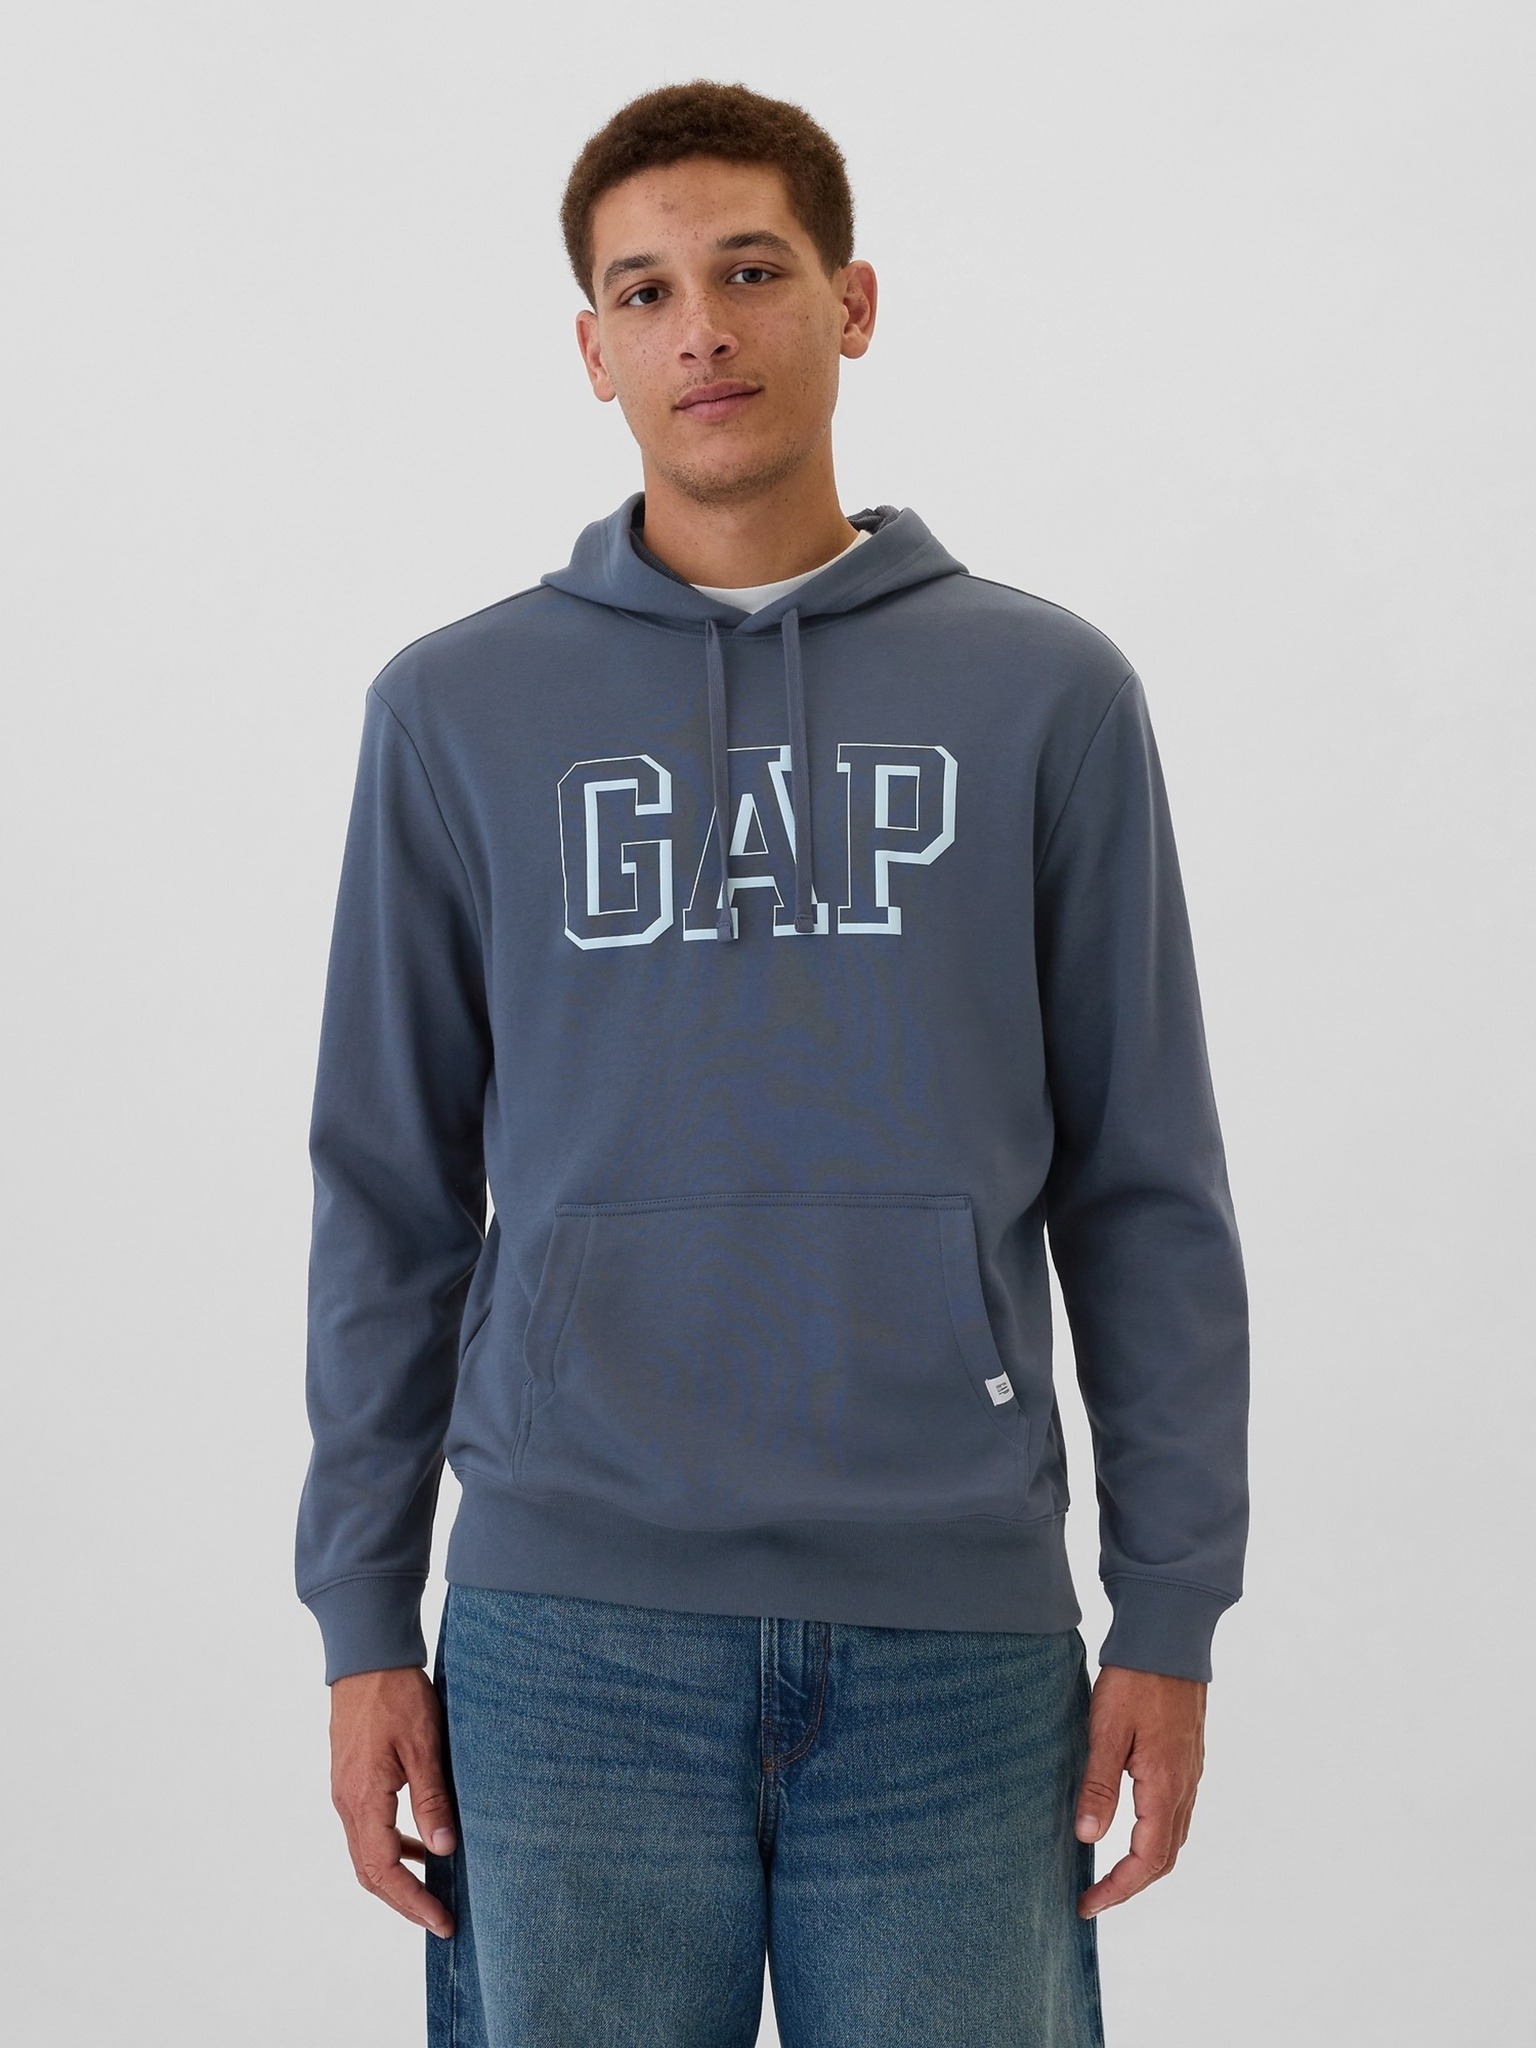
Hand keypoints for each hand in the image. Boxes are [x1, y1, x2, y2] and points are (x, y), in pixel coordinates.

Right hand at [329, 1665, 457, 1937]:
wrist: (366, 1656)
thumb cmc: (396, 1694)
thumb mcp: (423, 1745)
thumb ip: (431, 1799)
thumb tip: (443, 1850)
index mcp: (363, 1799)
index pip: (384, 1871)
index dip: (413, 1903)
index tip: (442, 1921)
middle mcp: (347, 1802)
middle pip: (369, 1872)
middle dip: (404, 1901)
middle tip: (440, 1919)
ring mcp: (345, 1792)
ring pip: (366, 1853)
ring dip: (397, 1877)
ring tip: (433, 1892)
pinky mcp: (351, 1780)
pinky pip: (368, 1829)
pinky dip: (392, 1847)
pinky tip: (419, 1844)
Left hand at [1073, 1663, 1206, 1916]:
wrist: (1169, 1637)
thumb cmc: (1135, 1680)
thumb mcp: (1106, 1730)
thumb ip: (1099, 1786)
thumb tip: (1088, 1839)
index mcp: (1165, 1787)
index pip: (1146, 1860)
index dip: (1118, 1889)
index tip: (1088, 1904)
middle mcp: (1185, 1787)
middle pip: (1164, 1858)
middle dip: (1130, 1885)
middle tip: (1095, 1897)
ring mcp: (1190, 1773)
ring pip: (1173, 1837)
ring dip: (1144, 1864)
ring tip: (1110, 1873)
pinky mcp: (1187, 1758)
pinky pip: (1176, 1814)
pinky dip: (1155, 1837)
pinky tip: (1132, 1829)